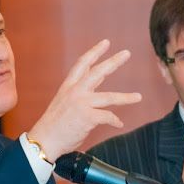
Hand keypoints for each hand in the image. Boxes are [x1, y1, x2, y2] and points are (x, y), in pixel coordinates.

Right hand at [28, 39, 141, 160]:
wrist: (45, 140)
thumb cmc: (54, 125)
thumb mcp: (63, 102)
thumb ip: (78, 93)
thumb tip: (96, 88)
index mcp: (68, 87)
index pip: (82, 64)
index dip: (94, 52)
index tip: (106, 43)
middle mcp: (75, 92)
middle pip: (98, 72)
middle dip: (114, 62)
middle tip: (127, 53)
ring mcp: (81, 103)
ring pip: (109, 97)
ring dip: (126, 98)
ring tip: (138, 97)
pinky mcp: (87, 117)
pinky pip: (108, 116)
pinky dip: (115, 121)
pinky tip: (119, 123)